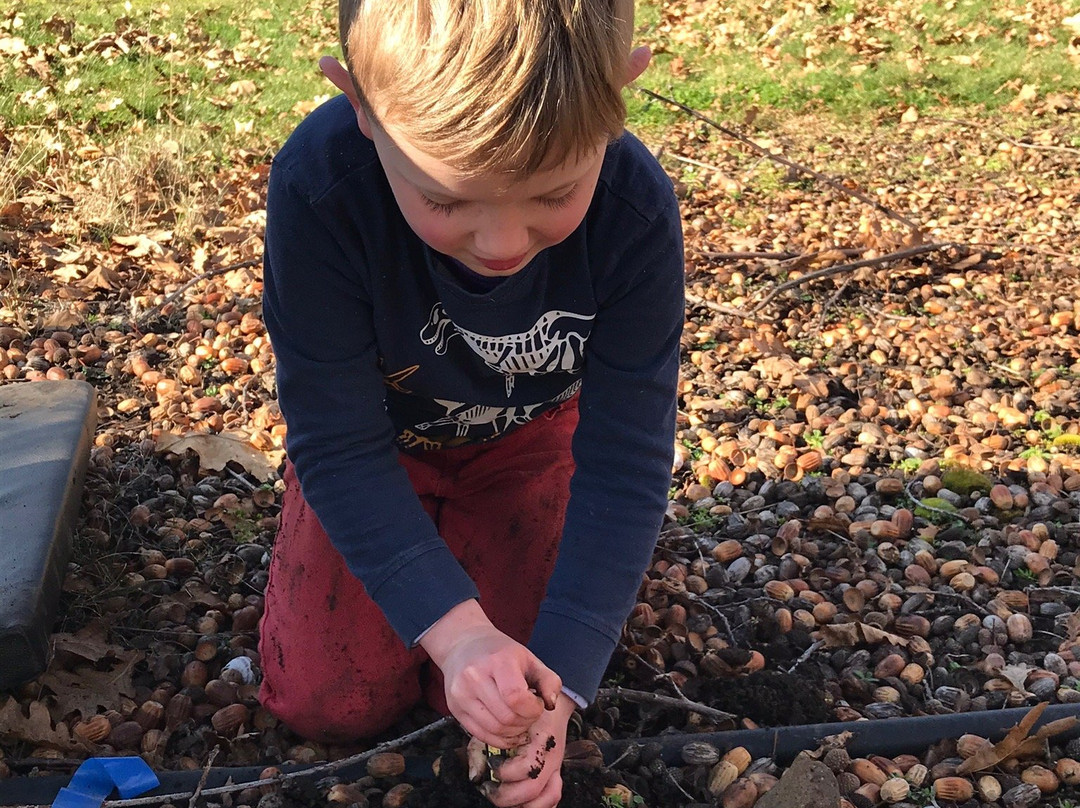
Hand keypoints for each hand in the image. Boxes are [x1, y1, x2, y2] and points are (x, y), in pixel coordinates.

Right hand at [420, 601, 561, 748]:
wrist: (462, 644)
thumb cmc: (499, 652)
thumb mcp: (529, 658)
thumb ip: (549, 680)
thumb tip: (551, 704)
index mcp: (497, 660)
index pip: (516, 697)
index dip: (533, 709)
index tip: (538, 704)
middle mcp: (474, 677)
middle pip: (506, 717)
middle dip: (526, 721)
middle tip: (530, 713)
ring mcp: (461, 694)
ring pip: (494, 730)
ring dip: (514, 732)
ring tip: (519, 719)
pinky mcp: (454, 709)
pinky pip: (481, 735)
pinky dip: (500, 739)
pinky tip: (509, 731)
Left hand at [481, 693, 575, 807]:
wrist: (550, 703)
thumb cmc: (522, 713)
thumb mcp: (500, 723)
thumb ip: (484, 746)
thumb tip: (474, 776)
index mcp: (540, 741)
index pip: (527, 767)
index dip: (504, 772)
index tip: (491, 764)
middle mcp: (551, 757)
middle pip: (532, 789)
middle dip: (506, 795)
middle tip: (489, 788)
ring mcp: (556, 768)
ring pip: (548, 798)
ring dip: (524, 805)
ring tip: (505, 798)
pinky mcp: (556, 775)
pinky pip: (553, 798)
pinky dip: (538, 805)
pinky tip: (522, 804)